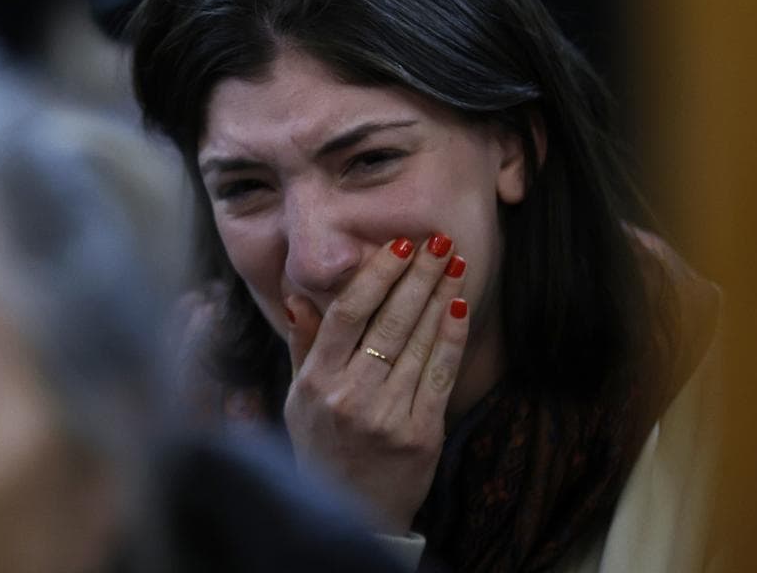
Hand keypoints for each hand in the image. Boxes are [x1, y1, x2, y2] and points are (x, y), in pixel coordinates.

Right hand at [282, 235, 469, 534]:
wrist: (352, 513)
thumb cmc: (322, 447)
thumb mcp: (298, 398)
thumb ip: (303, 346)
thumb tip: (297, 295)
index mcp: (316, 382)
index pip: (347, 314)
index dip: (375, 276)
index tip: (398, 245)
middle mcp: (349, 396)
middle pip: (388, 322)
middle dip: (416, 276)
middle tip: (439, 241)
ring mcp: (387, 416)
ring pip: (417, 343)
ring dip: (439, 297)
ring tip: (455, 263)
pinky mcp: (421, 434)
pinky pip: (439, 375)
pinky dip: (450, 338)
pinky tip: (459, 308)